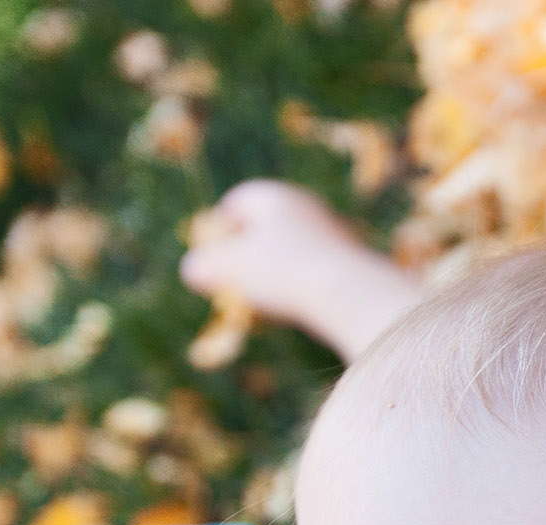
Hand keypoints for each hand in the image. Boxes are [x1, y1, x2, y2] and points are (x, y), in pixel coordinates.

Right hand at [181, 180, 424, 360]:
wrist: (352, 293)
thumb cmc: (283, 272)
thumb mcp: (231, 270)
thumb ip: (205, 267)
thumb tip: (192, 270)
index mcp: (275, 196)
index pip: (238, 202)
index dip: (220, 230)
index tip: (214, 257)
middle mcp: (306, 206)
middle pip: (267, 225)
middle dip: (248, 253)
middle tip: (235, 281)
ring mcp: (333, 231)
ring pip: (293, 248)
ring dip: (274, 271)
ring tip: (264, 299)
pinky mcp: (352, 259)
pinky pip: (316, 267)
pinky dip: (300, 283)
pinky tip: (295, 307)